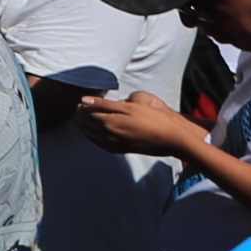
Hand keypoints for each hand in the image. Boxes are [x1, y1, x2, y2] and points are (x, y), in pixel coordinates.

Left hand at [82, 88, 201, 158]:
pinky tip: (95, 134)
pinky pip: (101, 144)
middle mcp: (108, 136)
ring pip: (92, 136)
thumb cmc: (153, 119)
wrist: (171, 139)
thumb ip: (105, 104)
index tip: (80, 102)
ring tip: (83, 120)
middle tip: (79, 109)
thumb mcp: (130, 107)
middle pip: (87, 125)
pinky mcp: (121, 150)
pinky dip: (93, 137)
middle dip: (81, 117)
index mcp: (108, 123)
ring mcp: (114, 145)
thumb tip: (84, 100)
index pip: (87, 114)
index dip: (83, 108)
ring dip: (85, 127)